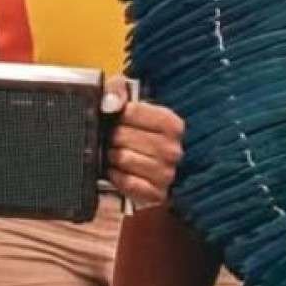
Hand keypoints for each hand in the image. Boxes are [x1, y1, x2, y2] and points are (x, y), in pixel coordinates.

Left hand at [103, 76, 182, 210]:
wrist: (137, 165)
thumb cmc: (132, 132)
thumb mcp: (126, 103)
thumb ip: (116, 90)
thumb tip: (110, 103)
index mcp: (172, 124)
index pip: (133, 111)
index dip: (117, 114)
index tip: (116, 118)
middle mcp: (174, 150)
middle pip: (123, 136)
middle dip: (112, 137)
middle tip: (112, 140)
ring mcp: (167, 174)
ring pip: (123, 158)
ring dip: (112, 157)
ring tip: (114, 154)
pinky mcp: (157, 194)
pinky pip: (126, 182)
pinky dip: (116, 176)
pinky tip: (117, 171)